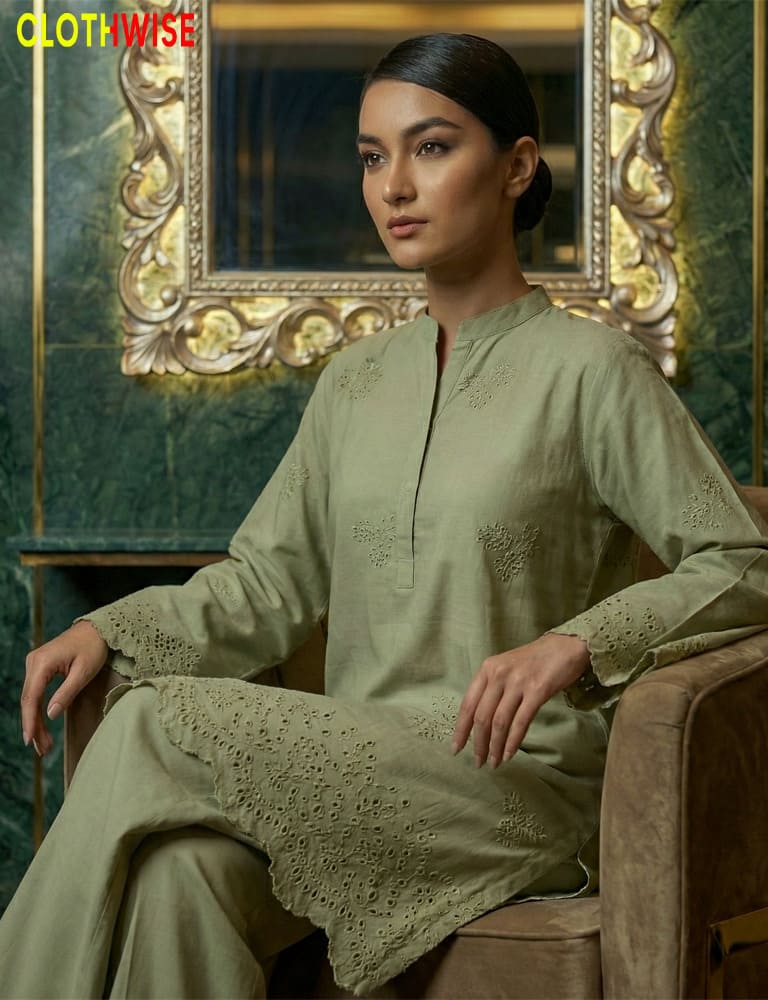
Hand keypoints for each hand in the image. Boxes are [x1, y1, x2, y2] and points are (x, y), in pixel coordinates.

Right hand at [21, 620, 108, 755]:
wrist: (96, 629)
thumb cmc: (93, 647)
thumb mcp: (84, 672)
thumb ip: (66, 693)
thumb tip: (51, 715)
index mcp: (42, 662)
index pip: (31, 697)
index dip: (30, 720)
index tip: (30, 740)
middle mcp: (33, 662)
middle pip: (28, 700)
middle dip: (34, 726)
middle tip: (42, 749)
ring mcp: (35, 664)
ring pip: (30, 699)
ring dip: (36, 721)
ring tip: (44, 744)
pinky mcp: (40, 668)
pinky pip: (35, 692)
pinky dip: (38, 710)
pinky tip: (42, 726)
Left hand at [451, 632, 589, 768]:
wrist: (565, 646)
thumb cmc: (534, 660)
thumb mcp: (505, 667)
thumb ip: (491, 688)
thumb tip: (478, 721)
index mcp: (487, 669)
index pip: (468, 704)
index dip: (461, 729)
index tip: (456, 748)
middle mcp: (499, 674)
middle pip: (482, 716)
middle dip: (478, 743)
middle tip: (478, 762)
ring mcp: (518, 682)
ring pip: (499, 722)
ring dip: (495, 747)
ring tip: (493, 763)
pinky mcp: (538, 690)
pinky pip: (521, 721)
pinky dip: (513, 741)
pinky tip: (509, 754)